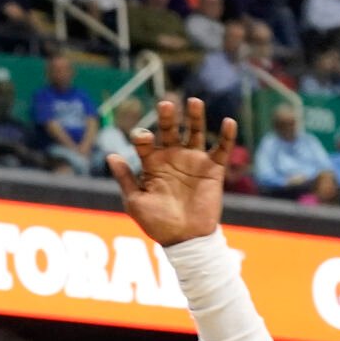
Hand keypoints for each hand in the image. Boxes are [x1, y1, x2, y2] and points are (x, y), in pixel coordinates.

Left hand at [106, 97, 234, 246]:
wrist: (184, 239)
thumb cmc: (156, 222)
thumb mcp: (135, 201)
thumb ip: (125, 178)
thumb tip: (111, 155)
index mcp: (151, 163)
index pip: (145, 142)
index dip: (143, 138)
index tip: (143, 138)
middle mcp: (172, 158)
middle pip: (170, 131)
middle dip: (167, 118)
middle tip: (165, 103)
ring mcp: (193, 161)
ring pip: (195, 133)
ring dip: (195, 117)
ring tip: (193, 101)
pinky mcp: (212, 169)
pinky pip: (221, 149)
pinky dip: (226, 136)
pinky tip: (228, 121)